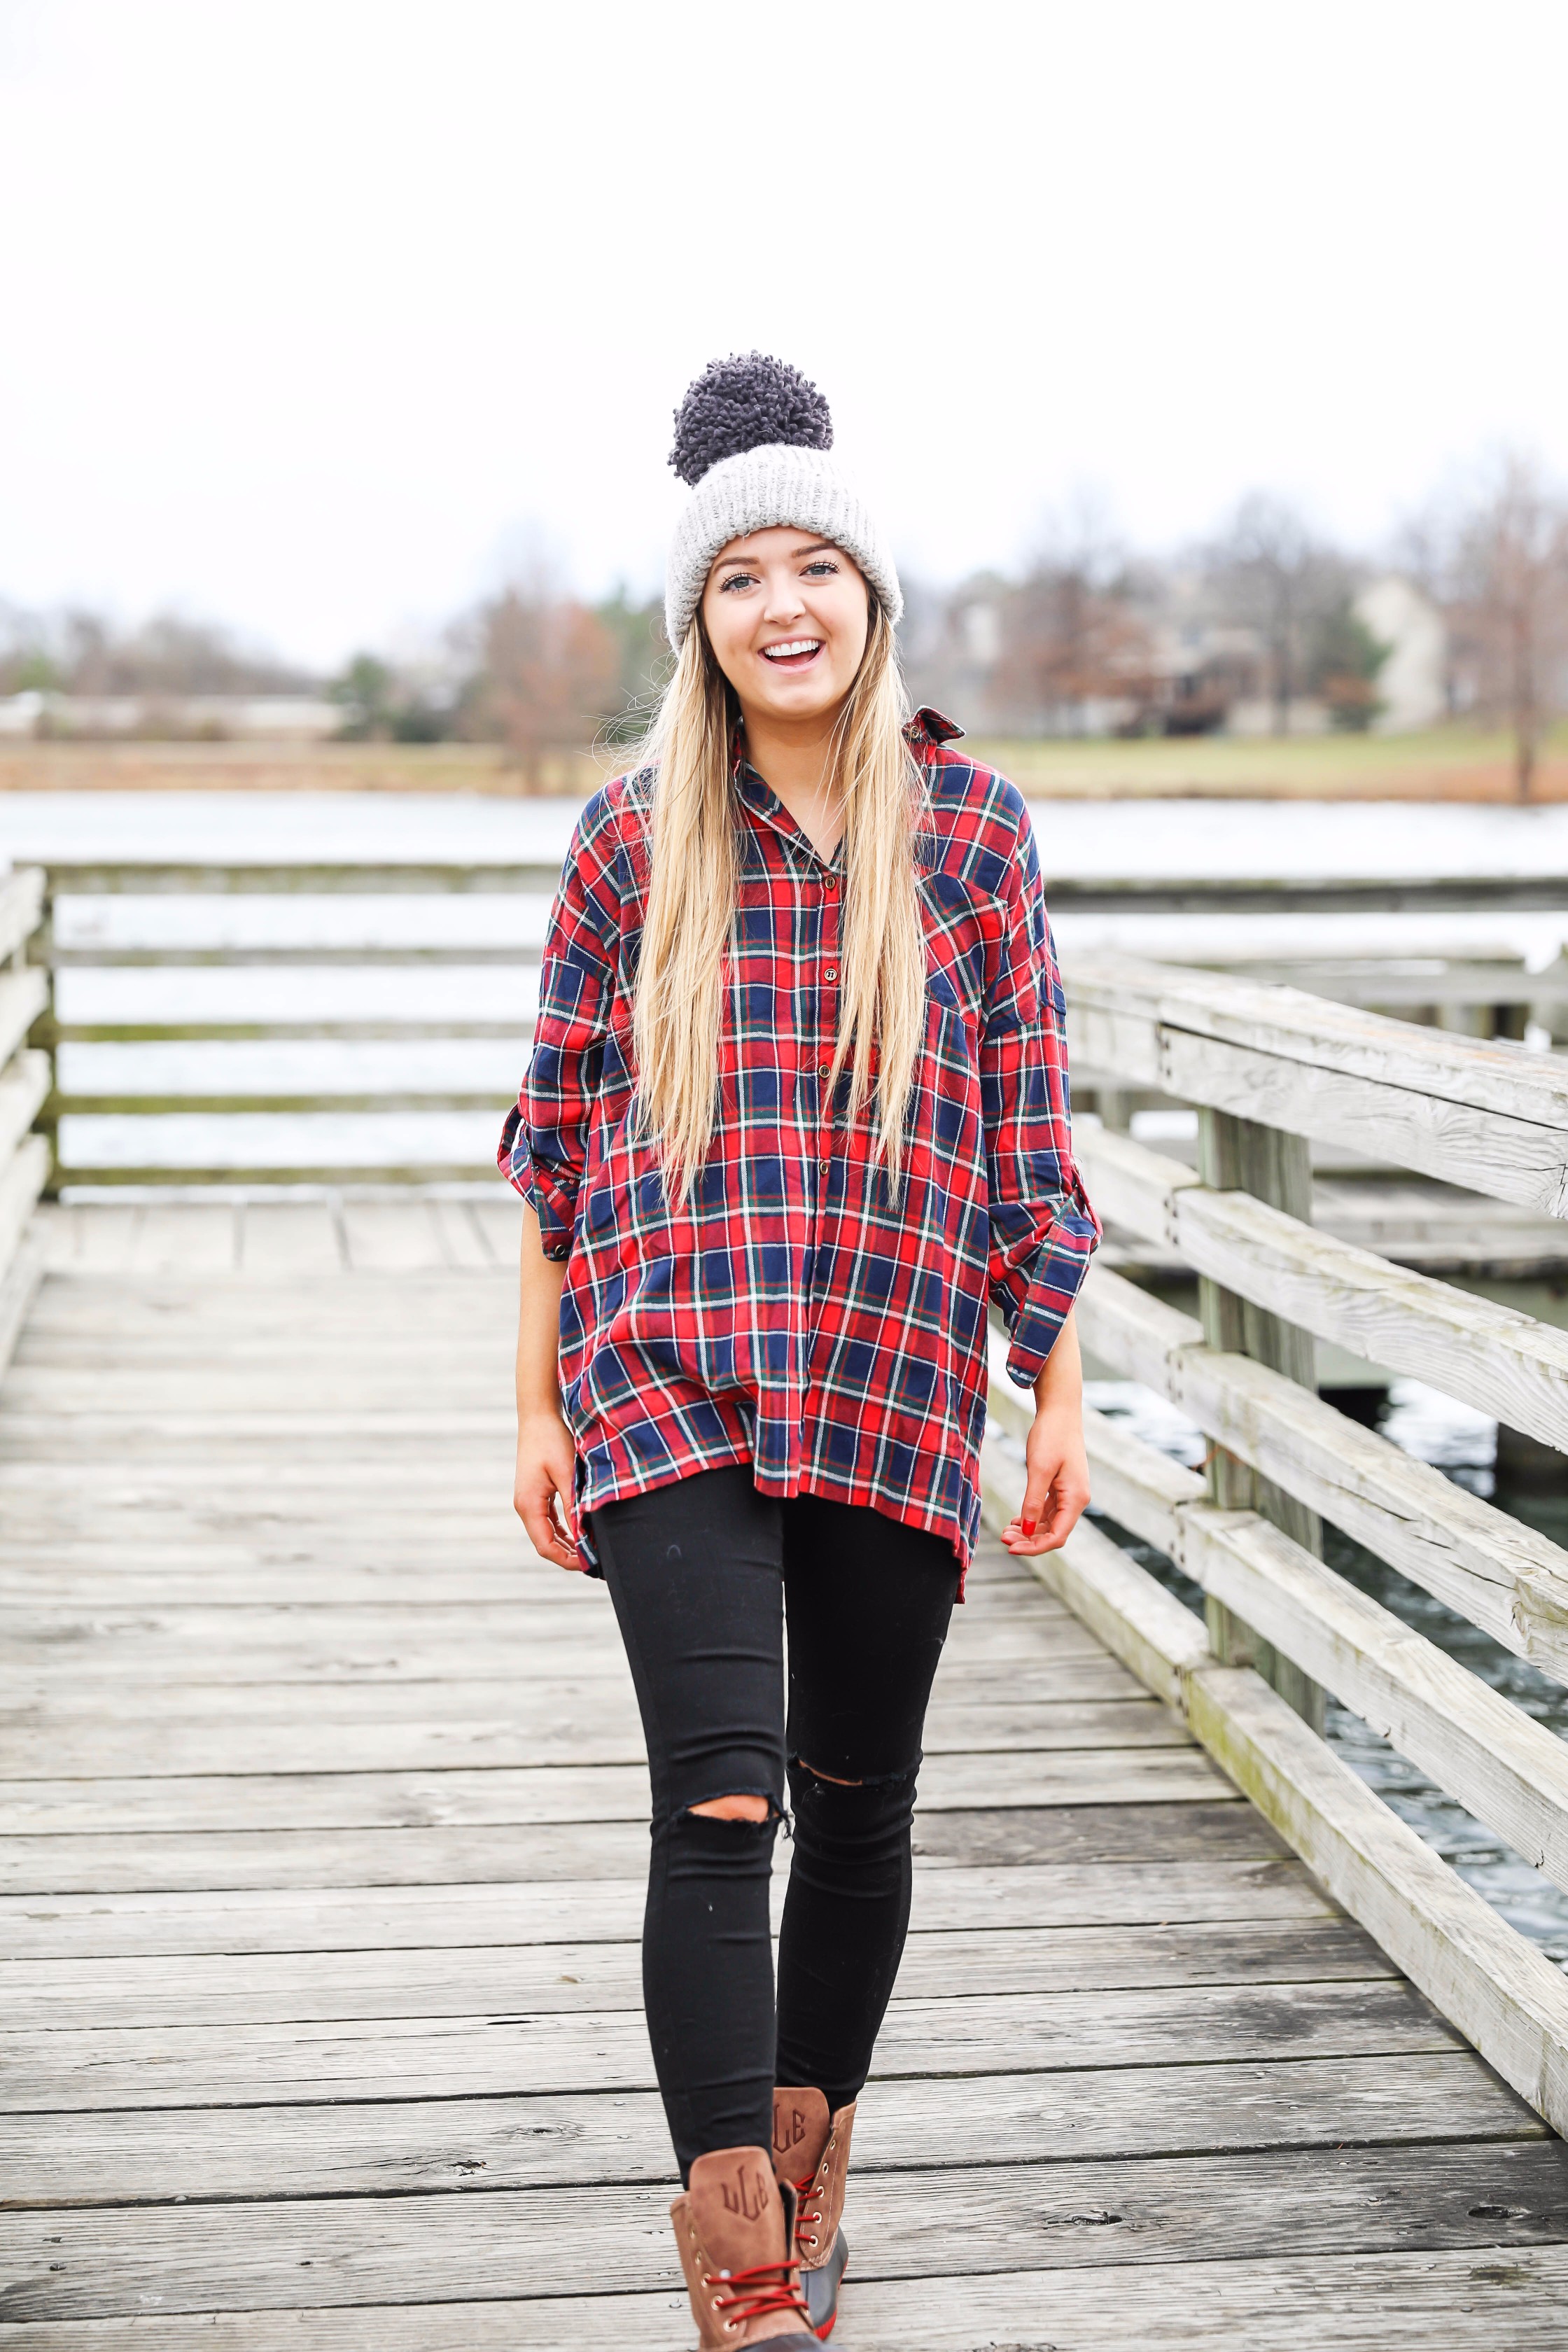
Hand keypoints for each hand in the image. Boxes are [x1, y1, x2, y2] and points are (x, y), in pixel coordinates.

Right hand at [514, 1406, 583, 1570]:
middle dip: (569, 1556)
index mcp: (528, 1505)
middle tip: (595, 1562)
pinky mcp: (535, 1494)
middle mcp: (524, 1507)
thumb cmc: (552, 1441)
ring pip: (547, 1534)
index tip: (590, 1564)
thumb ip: (574, 1506)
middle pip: (545, 1544)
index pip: (546, 1546)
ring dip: (567, 1545)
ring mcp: (528, 1501)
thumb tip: (585, 1535)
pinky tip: (580, 1533)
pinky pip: (548, 1521)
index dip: (568, 1560)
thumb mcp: (567, 1474)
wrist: (539, 1417)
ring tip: (590, 1552)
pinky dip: (564, 1531)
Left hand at [1000, 1400, 1090, 1556]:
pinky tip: (1016, 1520)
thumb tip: (1028, 1530)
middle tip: (1003, 1538)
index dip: (1034, 1547)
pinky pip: (1047, 1510)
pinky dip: (1032, 1518)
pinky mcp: (1061, 1486)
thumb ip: (1034, 1502)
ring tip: (1006, 1531)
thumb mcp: (1039, 1470)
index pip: (1058, 1536)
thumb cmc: (1051, 1436)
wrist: (1060, 1411)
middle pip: (1053, 1532)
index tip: (1010, 1547)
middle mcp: (1076, 1499)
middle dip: (1029, 1540)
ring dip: (1029, 1530)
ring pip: (1049, 1523)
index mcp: (1076, 1498)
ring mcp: (1069, 1493)